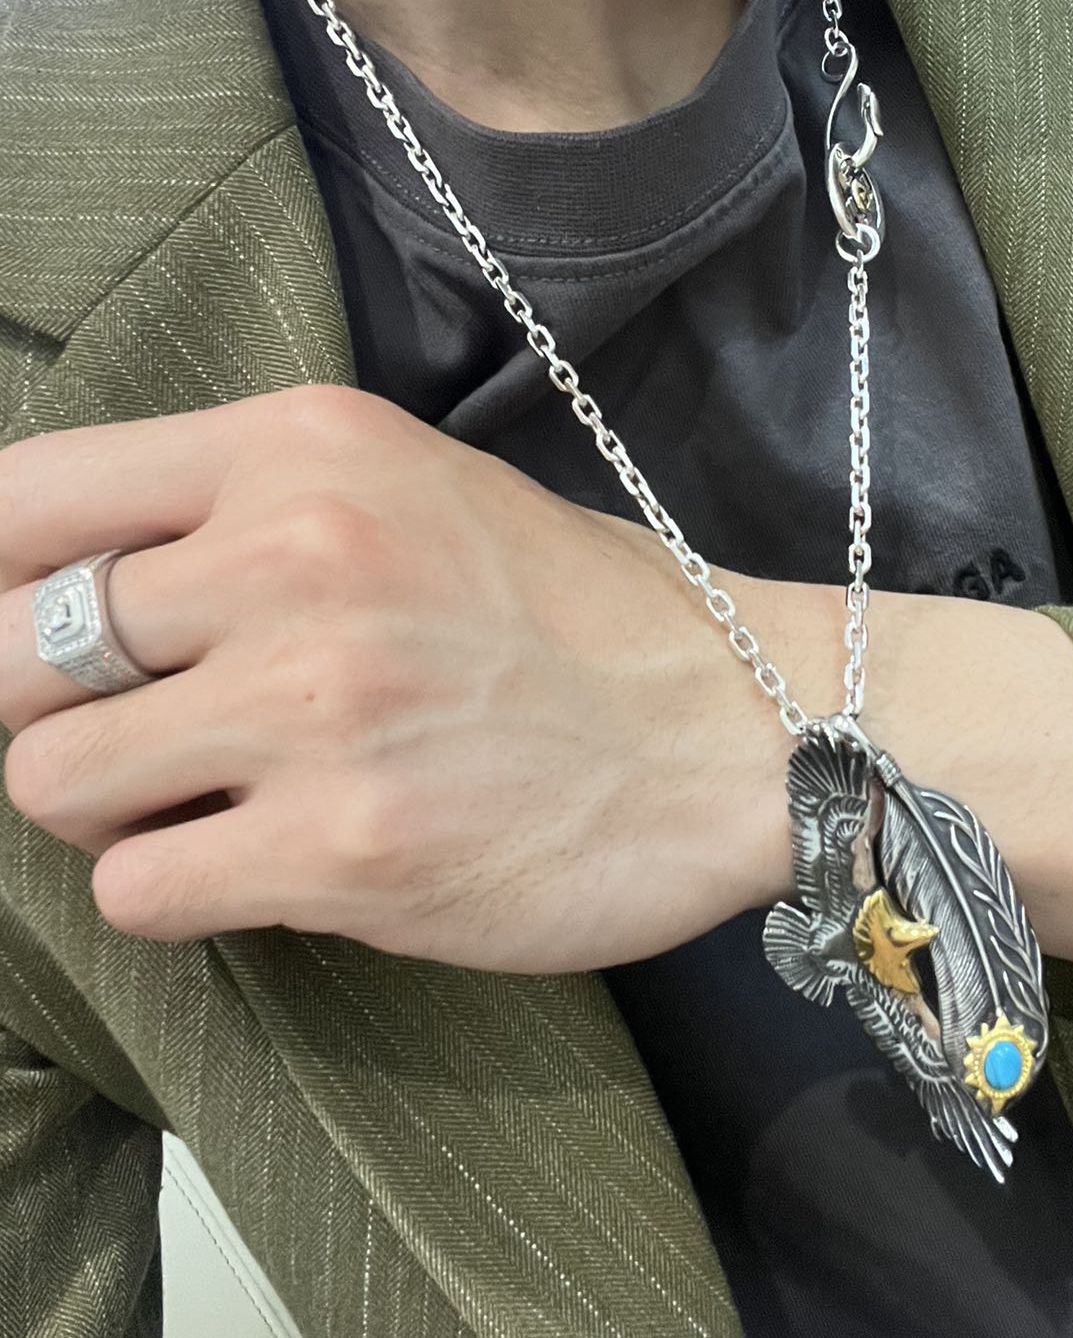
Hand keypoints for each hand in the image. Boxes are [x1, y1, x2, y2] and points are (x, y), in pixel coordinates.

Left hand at [0, 385, 818, 968]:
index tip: (19, 622)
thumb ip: (246, 509)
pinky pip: (137, 887)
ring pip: (49, 779)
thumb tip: (69, 575)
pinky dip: (175, 886)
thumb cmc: (573, 613)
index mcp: (302, 450)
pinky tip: (261, 861)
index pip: (27, 496)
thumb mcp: (413, 486)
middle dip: (52, 708)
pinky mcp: (340, 847)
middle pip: (10, 652)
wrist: (736, 729)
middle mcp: (291, 558)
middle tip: (143, 731)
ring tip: (211, 799)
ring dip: (112, 806)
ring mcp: (314, 706)